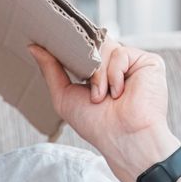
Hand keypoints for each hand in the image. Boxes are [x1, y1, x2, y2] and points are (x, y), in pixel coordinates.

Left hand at [30, 38, 180, 181]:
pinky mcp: (148, 62)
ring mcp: (132, 63)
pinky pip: (122, 53)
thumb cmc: (95, 125)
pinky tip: (118, 93)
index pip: (83, 49)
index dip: (71, 48)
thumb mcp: (64, 96)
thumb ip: (51, 70)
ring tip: (101, 97)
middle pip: (94, 44)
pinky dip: (114, 74)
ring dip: (98, 75)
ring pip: (106, 47)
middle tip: (84, 83)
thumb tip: (33, 47)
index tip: (56, 45)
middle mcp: (115, 66)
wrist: (123, 137)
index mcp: (97, 73)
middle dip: (84, 62)